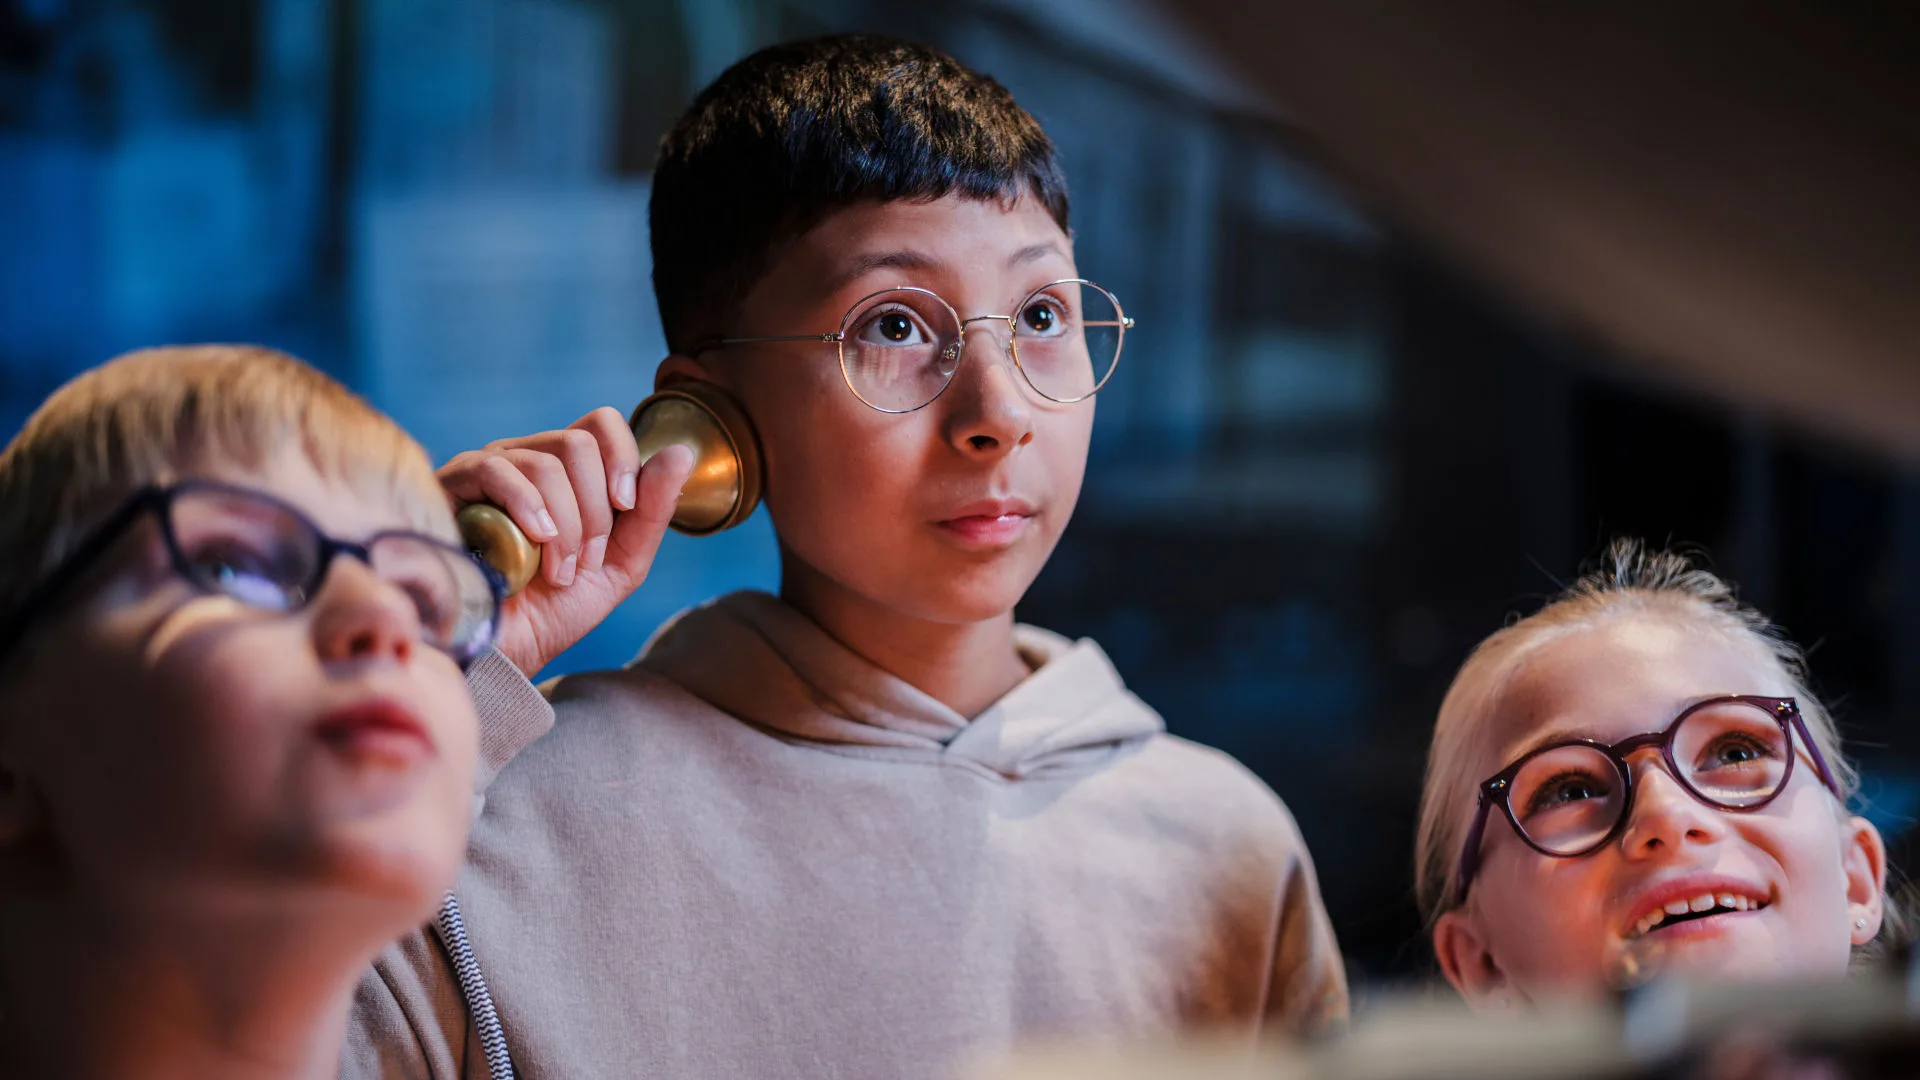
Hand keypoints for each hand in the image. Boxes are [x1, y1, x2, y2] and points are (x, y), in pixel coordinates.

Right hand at [439, 407, 694, 676]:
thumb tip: (682, 451)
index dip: (623, 458)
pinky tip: (534, 542)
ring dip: (566, 526)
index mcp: (567, 470)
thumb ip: (652, 509)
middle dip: (596, 511)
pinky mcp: (452, 487)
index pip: (601, 423)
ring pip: (546, 462)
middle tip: (586, 561)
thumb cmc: (557, 609)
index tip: (626, 508)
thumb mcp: (622, 563)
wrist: (507, 653)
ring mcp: (487, 469)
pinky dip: (528, 506)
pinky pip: (496, 469)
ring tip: (557, 572)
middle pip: (579, 442)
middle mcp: (526, 459)